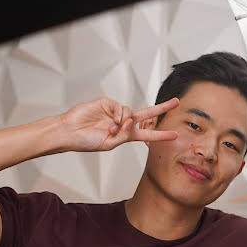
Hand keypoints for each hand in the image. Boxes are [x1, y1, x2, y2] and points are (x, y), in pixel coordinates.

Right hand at [58, 97, 178, 151]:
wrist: (70, 132)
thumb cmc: (86, 141)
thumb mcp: (109, 144)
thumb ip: (123, 134)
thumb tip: (131, 122)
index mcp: (125, 135)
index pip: (147, 135)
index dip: (161, 135)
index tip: (175, 135)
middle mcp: (123, 123)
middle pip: (147, 114)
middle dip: (162, 108)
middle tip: (176, 102)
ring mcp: (115, 112)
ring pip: (131, 112)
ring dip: (124, 122)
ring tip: (112, 129)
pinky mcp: (107, 103)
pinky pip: (120, 107)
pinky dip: (118, 114)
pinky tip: (111, 122)